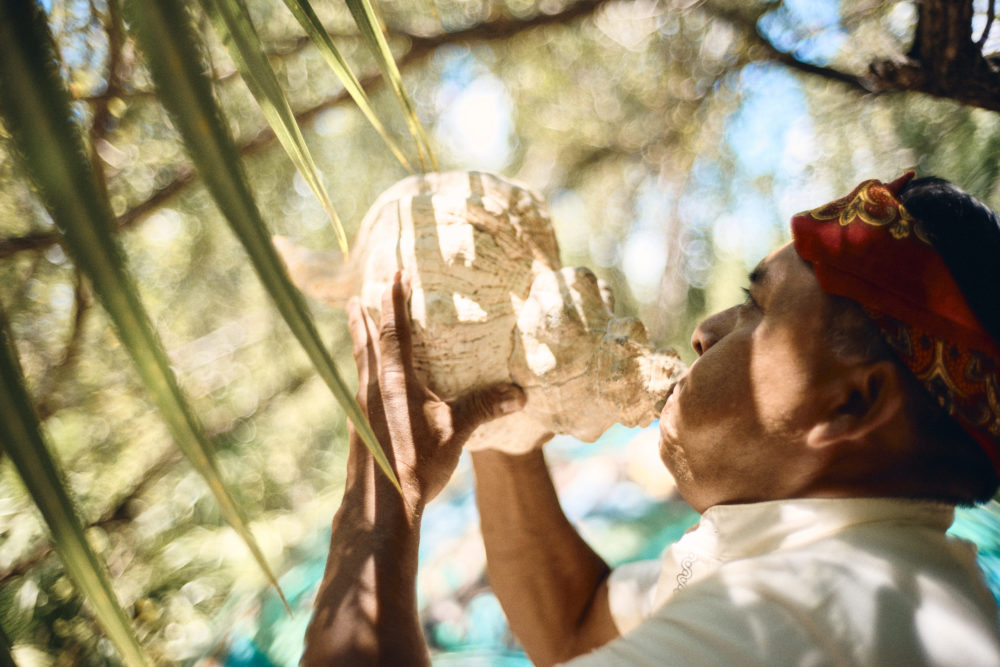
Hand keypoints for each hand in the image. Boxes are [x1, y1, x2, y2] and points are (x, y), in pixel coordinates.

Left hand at [346, 272, 525, 507]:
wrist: (381, 508)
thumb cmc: (418, 465)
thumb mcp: (456, 432)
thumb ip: (484, 407)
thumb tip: (519, 393)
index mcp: (395, 382)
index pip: (392, 331)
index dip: (393, 301)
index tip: (392, 275)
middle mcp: (373, 390)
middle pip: (364, 343)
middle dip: (360, 317)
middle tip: (355, 295)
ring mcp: (361, 410)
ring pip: (359, 366)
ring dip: (359, 343)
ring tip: (358, 330)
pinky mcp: (359, 430)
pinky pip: (361, 388)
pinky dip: (365, 372)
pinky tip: (372, 385)